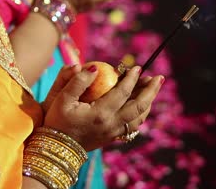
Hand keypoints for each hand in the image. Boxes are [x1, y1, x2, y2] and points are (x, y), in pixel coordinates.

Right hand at [43, 65, 162, 150]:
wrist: (56, 149)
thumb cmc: (58, 121)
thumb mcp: (62, 99)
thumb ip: (78, 81)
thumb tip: (95, 67)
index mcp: (100, 113)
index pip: (123, 92)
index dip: (132, 78)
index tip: (137, 67)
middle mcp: (111, 124)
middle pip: (139, 106)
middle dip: (151, 90)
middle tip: (159, 77)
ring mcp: (114, 132)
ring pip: (140, 117)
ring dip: (149, 102)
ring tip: (152, 88)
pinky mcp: (113, 137)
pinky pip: (134, 125)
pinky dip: (142, 113)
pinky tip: (142, 104)